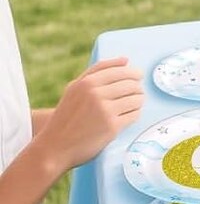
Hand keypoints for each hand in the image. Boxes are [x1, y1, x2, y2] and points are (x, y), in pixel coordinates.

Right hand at [34, 56, 143, 171]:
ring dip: (139, 101)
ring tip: (132, 104)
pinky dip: (135, 114)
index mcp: (86, 83)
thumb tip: (126, 60)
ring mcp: (105, 110)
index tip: (138, 76)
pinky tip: (128, 116)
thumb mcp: (75, 88)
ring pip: (136, 99)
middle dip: (137, 88)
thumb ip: (97, 72)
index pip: (120, 70)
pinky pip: (135, 114)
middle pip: (131, 84)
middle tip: (136, 93)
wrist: (56, 144)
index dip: (133, 73)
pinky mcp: (112, 126)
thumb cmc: (68, 114)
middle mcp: (95, 94)